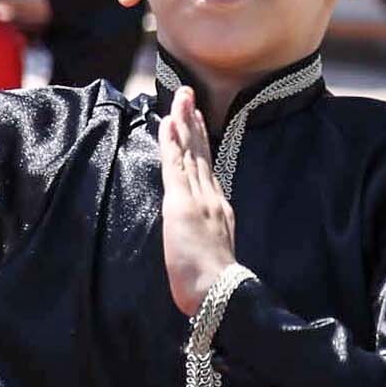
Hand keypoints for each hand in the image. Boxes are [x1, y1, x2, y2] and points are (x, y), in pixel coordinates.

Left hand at [158, 88, 238, 316]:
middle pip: (200, 152)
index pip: (207, 167)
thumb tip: (200, 234)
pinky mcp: (182, 202)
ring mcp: (198, 197)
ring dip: (183, 122)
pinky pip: (175, 165)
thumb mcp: (212, 252)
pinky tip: (167, 122)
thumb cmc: (213, 284)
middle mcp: (211, 196)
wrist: (218, 292)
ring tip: (180, 97)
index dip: (201, 142)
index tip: (197, 119)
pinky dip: (171, 142)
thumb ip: (206, 237)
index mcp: (218, 208)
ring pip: (189, 152)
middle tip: (188, 94)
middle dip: (193, 122)